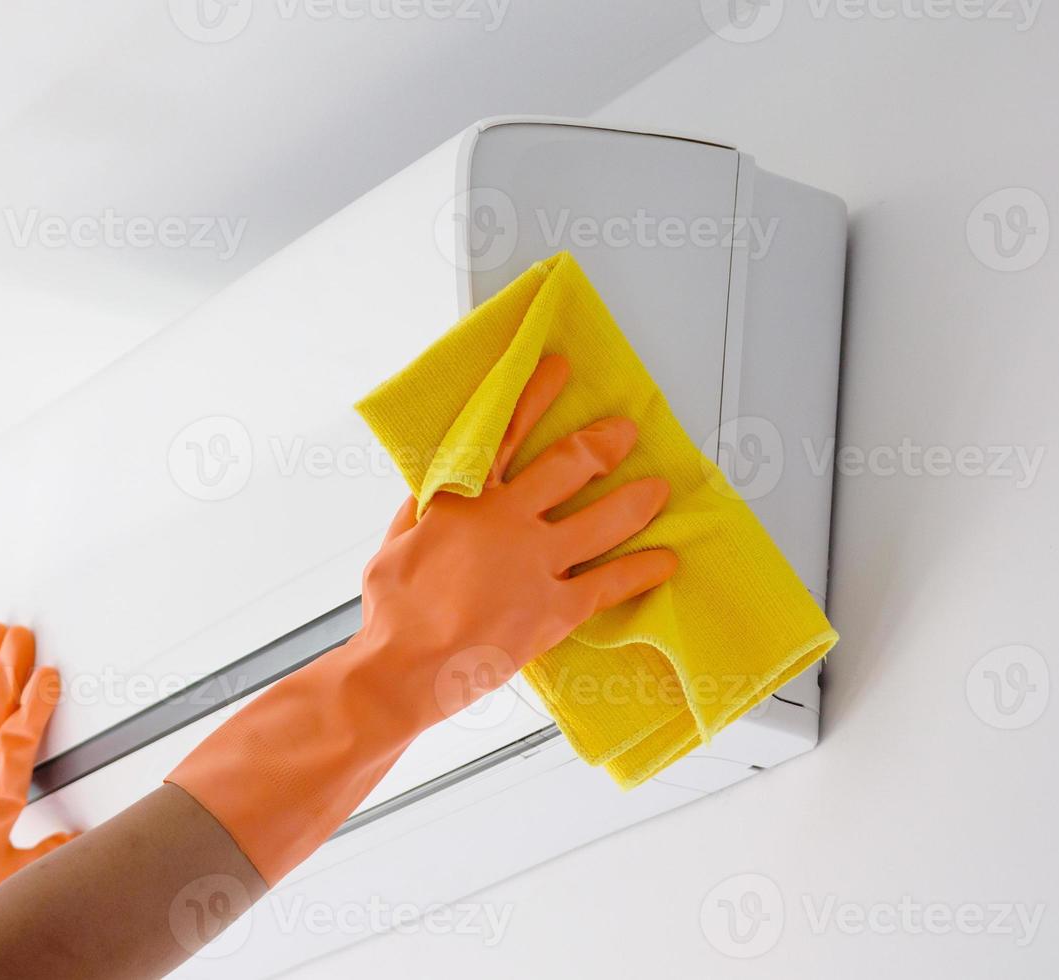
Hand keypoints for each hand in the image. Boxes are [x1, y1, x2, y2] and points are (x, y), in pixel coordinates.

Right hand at [166, 354, 678, 886]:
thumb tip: (436, 484)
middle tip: (624, 431)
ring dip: (634, 500)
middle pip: (568, 466)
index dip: (535, 397)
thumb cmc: (393, 611)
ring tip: (659, 488)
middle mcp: (508, 521)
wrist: (403, 668)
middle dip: (602, 444)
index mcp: (466, 499)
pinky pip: (608, 584)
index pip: (506, 433)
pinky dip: (640, 570)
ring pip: (601, 520)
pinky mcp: (554, 609)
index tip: (559, 370)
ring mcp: (536, 563)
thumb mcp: (397, 542)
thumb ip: (424, 510)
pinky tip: (665, 561)